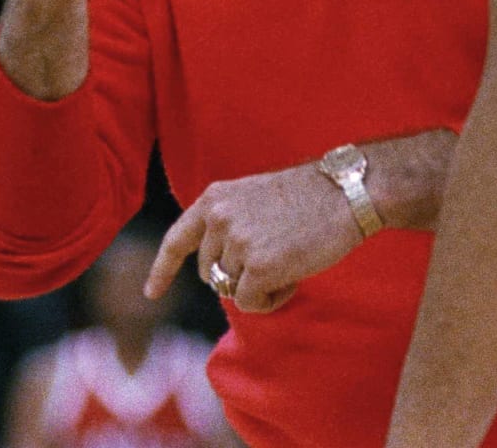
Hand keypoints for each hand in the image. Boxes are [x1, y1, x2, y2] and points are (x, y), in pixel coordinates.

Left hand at [145, 162, 363, 313]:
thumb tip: (217, 271)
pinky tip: (292, 275)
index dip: (162, 269)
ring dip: (258, 286)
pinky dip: (271, 299)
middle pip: (211, 273)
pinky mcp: (258, 267)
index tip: (151, 292)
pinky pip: (250, 303)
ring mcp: (236, 243)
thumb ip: (227, 224)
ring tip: (288, 260)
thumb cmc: (308, 197)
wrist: (345, 192)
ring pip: (232, 289)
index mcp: (214, 198)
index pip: (177, 239)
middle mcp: (218, 218)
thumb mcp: (253, 198)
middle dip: (237, 276)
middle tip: (275, 258)